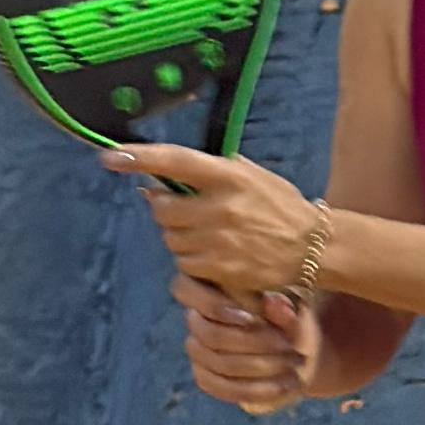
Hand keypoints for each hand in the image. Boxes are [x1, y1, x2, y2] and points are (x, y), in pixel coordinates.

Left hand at [100, 142, 318, 301]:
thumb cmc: (280, 207)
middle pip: (162, 208)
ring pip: (170, 238)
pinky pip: (184, 263)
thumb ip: (211, 173)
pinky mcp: (220, 267)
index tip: (111, 157)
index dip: (141, 158)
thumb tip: (162, 177)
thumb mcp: (251, 176)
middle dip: (166, 210)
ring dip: (180, 236)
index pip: (176, 161)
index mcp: (228, 175)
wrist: (312, 247)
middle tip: (186, 211)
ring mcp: (219, 239)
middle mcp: (220, 206)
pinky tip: (213, 254)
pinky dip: (191, 259)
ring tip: (207, 234)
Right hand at [174, 271, 320, 416]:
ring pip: (221, 363)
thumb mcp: (292, 312)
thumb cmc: (287, 321)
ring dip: (262, 367)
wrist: (293, 350)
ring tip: (295, 366)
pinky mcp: (205, 379)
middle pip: (212, 335)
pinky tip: (285, 386)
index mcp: (208, 290)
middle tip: (291, 347)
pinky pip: (225, 389)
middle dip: (255, 343)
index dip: (218, 307)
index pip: (191, 294)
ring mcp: (198, 352)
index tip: (256, 318)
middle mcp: (196, 321)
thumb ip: (282, 309)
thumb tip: (272, 302)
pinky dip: (258, 390)